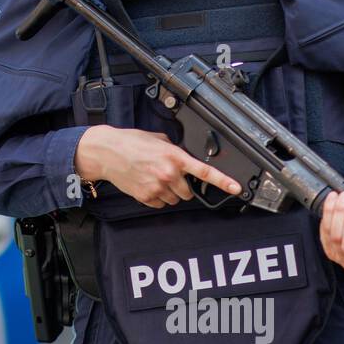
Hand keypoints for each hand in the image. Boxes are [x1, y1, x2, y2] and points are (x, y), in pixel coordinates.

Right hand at [73, 125, 241, 208]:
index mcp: (175, 157)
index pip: (205, 172)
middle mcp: (169, 174)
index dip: (223, 181)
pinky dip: (156, 197)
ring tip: (154, 178)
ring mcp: (157, 187)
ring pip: (175, 200)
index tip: (236, 188)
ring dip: (169, 192)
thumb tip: (184, 159)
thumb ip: (176, 151)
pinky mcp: (146, 196)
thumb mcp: (159, 140)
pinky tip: (146, 184)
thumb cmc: (131, 142)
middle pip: (188, 192)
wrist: (107, 152)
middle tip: (169, 175)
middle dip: (182, 186)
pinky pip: (159, 204)